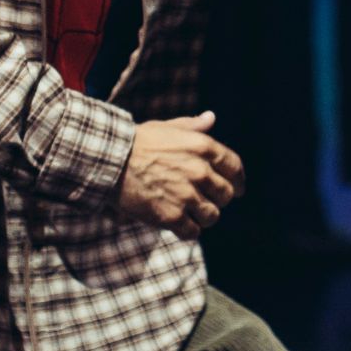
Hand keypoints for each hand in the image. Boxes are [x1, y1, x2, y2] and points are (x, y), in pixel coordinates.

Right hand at [116, 110, 244, 238]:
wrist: (111, 161)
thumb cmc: (138, 141)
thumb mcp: (168, 127)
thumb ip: (193, 126)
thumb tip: (211, 118)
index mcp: (204, 147)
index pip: (235, 167)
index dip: (239, 180)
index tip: (238, 188)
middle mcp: (201, 172)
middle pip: (226, 194)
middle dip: (219, 199)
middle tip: (209, 201)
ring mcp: (187, 195)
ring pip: (212, 216)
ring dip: (205, 217)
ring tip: (194, 215)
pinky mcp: (171, 216)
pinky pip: (193, 232)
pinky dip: (189, 231)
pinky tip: (181, 226)